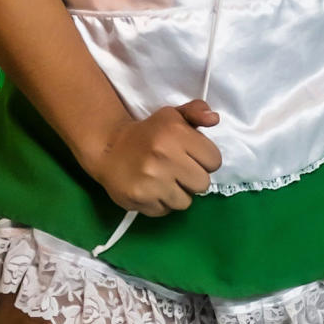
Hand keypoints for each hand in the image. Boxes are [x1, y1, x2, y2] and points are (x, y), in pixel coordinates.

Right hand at [85, 99, 223, 216]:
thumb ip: (196, 112)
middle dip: (193, 178)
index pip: (214, 160)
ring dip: (178, 193)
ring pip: (186, 202)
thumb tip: (214, 118)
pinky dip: (161, 203)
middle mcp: (164, 156)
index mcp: (175, 132)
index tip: (193, 156)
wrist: (110, 147)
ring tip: (165, 180)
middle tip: (179, 170)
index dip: (205, 159)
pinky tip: (152, 189)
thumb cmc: (148, 132)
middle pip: (203, 184)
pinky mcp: (139, 199)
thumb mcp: (172, 116)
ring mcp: (151, 180)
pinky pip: (166, 211)